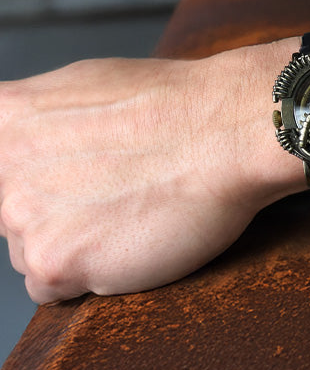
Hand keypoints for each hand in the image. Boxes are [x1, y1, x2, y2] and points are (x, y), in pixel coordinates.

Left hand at [0, 46, 303, 303]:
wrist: (227, 129)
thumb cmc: (178, 103)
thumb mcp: (90, 82)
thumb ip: (43, 115)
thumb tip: (30, 133)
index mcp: (8, 117)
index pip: (1, 168)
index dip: (42, 174)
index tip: (74, 175)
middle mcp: (4, 165)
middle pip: (12, 211)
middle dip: (56, 208)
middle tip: (112, 189)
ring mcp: (24, 214)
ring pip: (32, 250)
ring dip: (73, 242)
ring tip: (127, 211)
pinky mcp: (55, 261)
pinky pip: (53, 287)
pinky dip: (90, 273)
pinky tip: (127, 237)